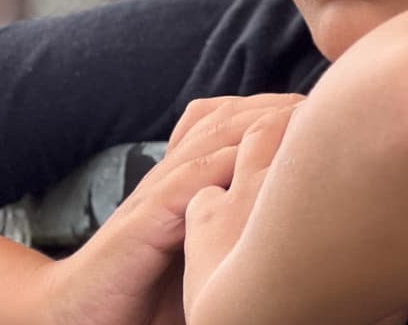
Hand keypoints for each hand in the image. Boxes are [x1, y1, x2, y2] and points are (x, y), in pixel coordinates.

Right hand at [38, 95, 304, 324]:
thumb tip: (304, 244)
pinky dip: (229, 164)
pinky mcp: (145, 223)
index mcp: (186, 182)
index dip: (278, 113)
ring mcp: (156, 196)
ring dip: (263, 123)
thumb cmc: (145, 296)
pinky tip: (266, 162)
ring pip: (214, 137)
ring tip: (308, 118)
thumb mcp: (201, 257)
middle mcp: (171, 178)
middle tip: (332, 105)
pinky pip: (190, 180)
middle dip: (280, 107)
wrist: (75, 316)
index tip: (328, 115)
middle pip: (229, 117)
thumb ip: (236, 237)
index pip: (233, 125)